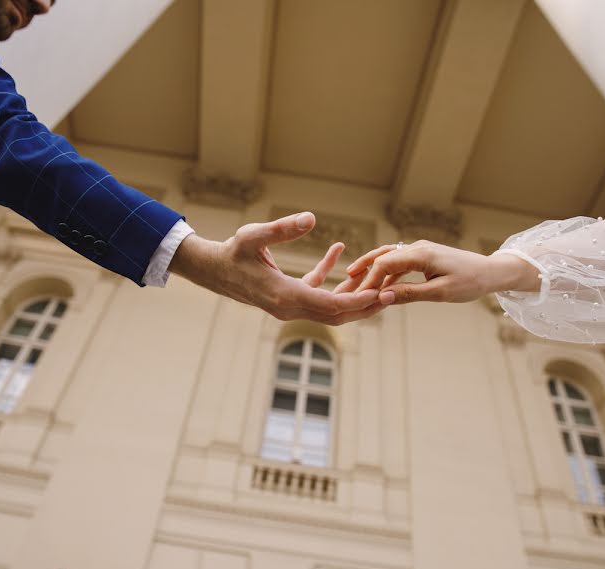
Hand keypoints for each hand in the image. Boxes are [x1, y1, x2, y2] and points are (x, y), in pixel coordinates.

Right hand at [169, 212, 383, 323]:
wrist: (211, 269)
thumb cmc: (231, 252)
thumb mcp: (254, 236)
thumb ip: (282, 229)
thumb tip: (311, 218)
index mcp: (284, 296)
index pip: (329, 305)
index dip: (357, 301)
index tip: (381, 294)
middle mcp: (289, 307)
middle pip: (335, 314)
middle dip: (364, 306)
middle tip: (392, 294)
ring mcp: (288, 305)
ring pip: (328, 307)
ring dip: (352, 295)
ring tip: (378, 279)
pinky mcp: (287, 296)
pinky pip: (315, 291)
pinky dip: (329, 276)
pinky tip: (338, 251)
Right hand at [335, 240, 539, 304]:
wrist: (491, 272)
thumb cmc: (470, 282)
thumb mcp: (440, 292)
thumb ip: (410, 294)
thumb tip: (383, 297)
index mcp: (421, 254)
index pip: (385, 264)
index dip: (368, 280)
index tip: (357, 296)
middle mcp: (417, 248)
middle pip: (381, 256)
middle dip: (363, 270)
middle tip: (345, 285)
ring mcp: (419, 250)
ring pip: (388, 258)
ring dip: (372, 271)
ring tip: (355, 284)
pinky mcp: (423, 256)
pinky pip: (399, 263)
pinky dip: (386, 274)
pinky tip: (378, 286)